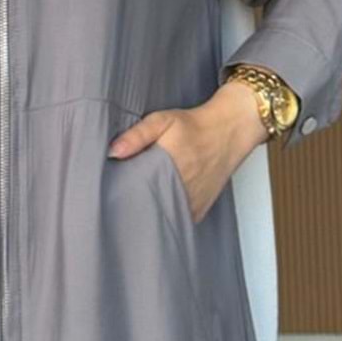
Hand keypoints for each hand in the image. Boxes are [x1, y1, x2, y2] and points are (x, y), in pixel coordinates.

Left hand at [106, 83, 266, 223]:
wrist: (228, 132)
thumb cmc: (194, 126)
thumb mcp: (163, 120)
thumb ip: (137, 135)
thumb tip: (113, 152)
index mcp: (168, 168)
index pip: (137, 191)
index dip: (123, 193)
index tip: (112, 191)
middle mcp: (181, 189)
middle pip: (148, 207)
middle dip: (134, 204)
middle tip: (121, 198)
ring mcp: (191, 203)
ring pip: (163, 217)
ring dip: (151, 212)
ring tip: (139, 203)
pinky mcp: (198, 210)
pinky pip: (178, 220)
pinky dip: (168, 216)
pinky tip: (159, 206)